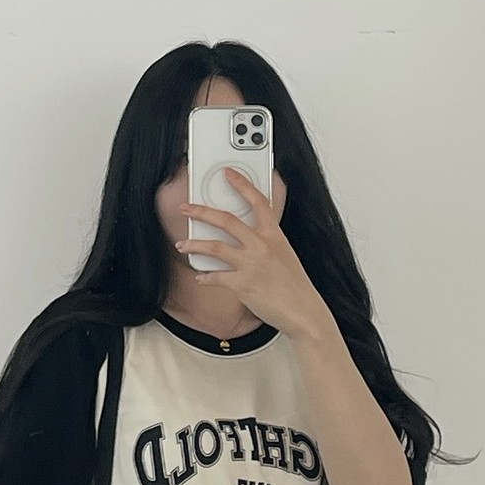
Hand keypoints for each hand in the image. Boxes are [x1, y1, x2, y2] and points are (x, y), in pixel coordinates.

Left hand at [175, 169, 334, 341]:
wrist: (303, 311)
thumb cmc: (295, 286)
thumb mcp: (285, 254)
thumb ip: (267, 242)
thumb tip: (248, 239)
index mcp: (274, 235)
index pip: (258, 201)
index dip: (242, 184)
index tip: (228, 173)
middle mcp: (261, 245)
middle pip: (226, 220)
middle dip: (201, 211)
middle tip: (186, 208)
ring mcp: (251, 264)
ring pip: (214, 247)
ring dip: (194, 245)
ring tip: (181, 245)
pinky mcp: (242, 284)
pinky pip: (216, 277)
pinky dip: (205, 277)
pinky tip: (200, 276)